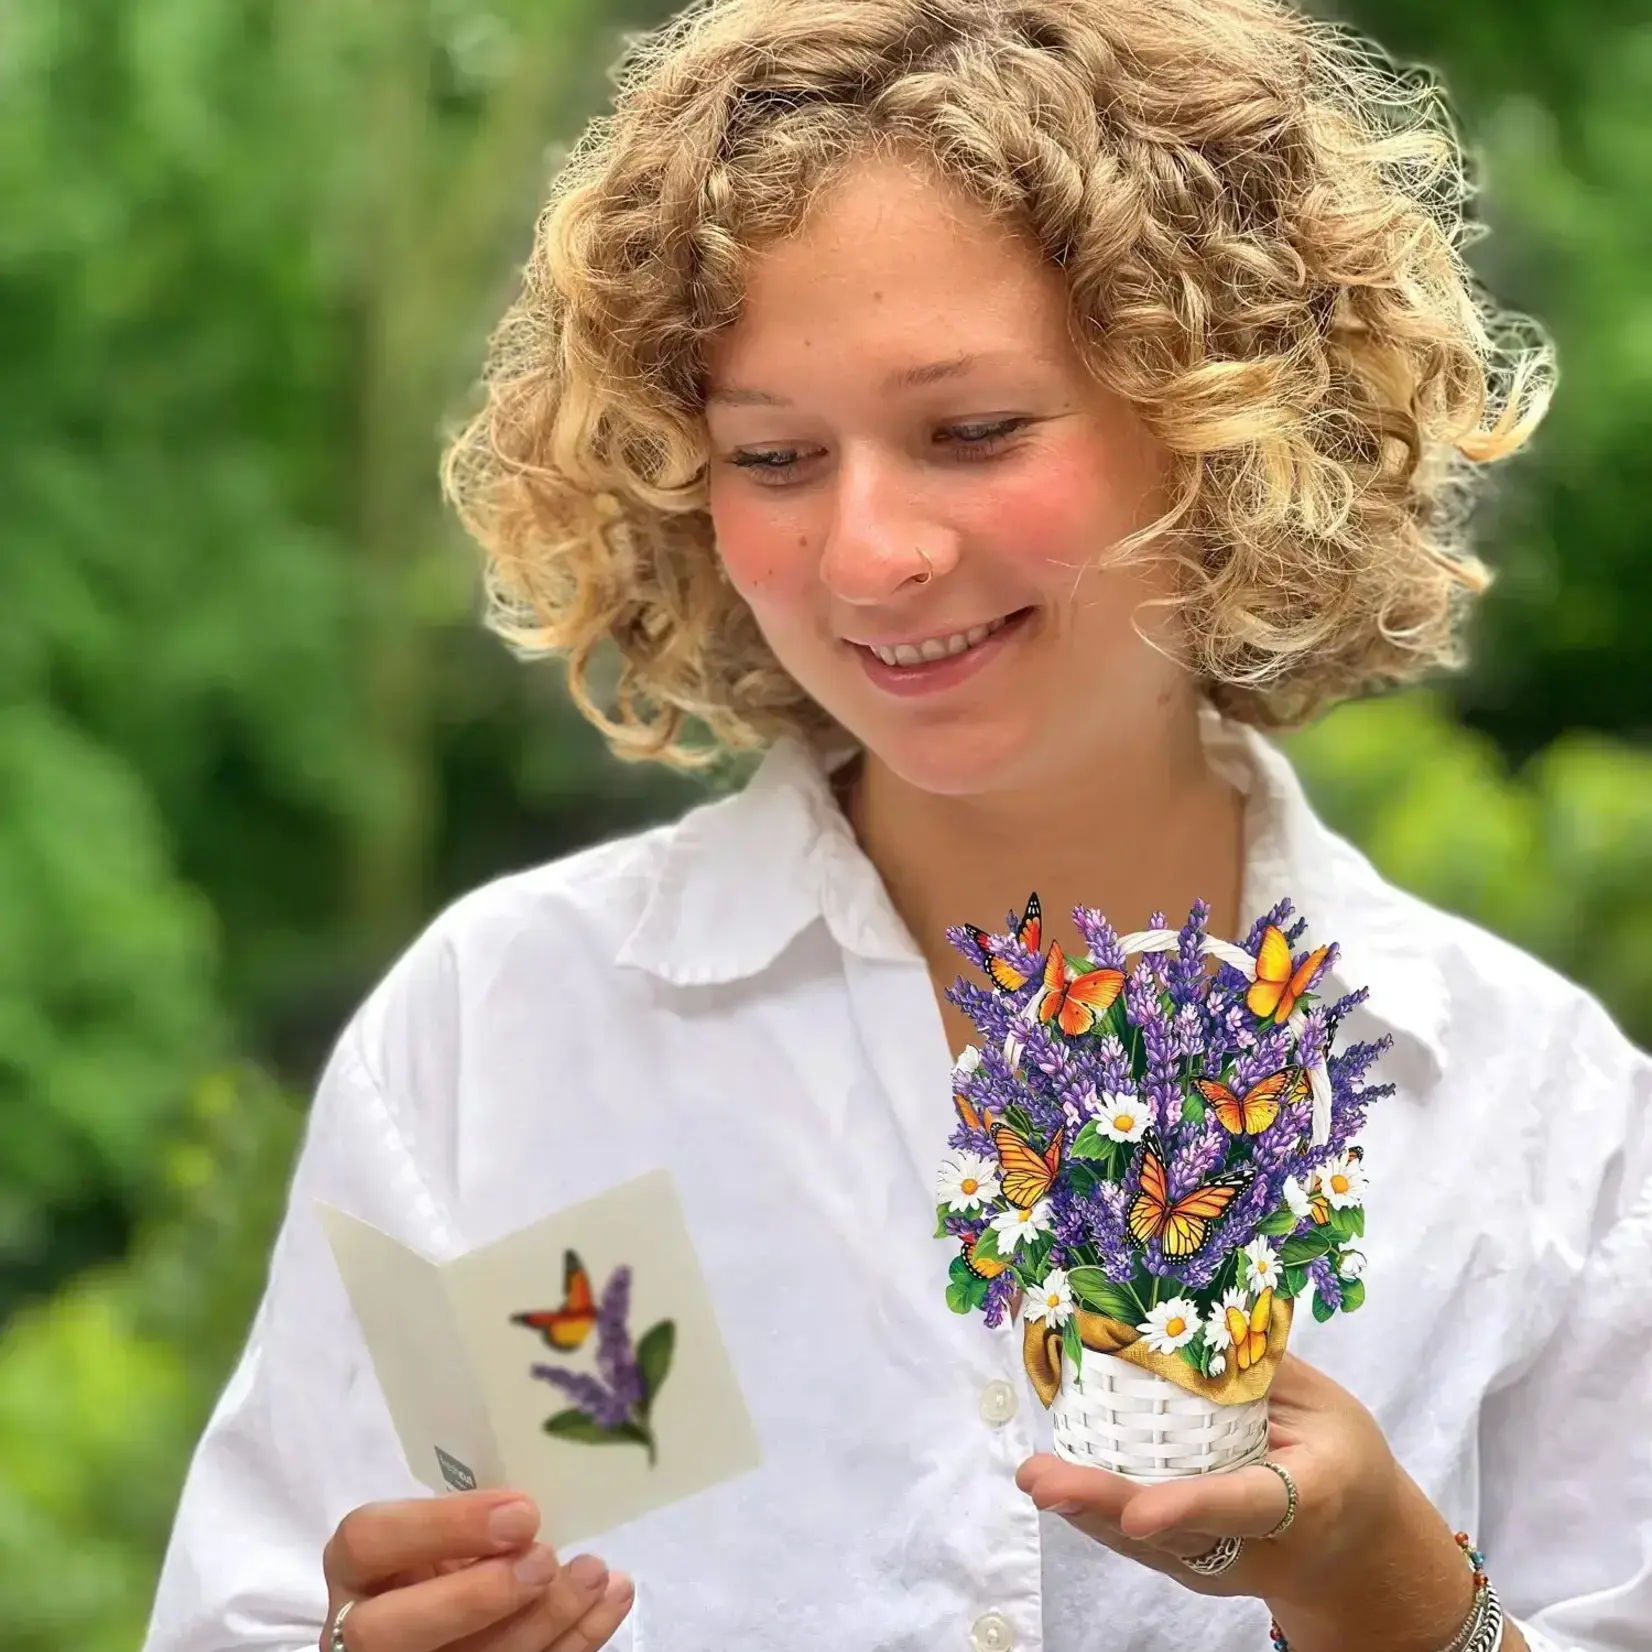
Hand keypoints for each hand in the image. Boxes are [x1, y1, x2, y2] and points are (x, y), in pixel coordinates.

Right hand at [321, 1489, 632, 1651]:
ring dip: (545, 1621)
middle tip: (547, 1559)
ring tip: (597, 1575)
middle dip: (479, 1595)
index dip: (442, 1526)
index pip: (368, 1541)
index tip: (522, 1511)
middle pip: (394, 1629)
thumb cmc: (453, 1549)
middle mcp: (367, 1626)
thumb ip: (471, 1521)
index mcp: (360, 1567)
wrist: (449, 1613)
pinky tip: (612, 1599)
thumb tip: (532, 1504)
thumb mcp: (446, 1527)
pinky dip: (575, 1640)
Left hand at [1016, 1355, 1478, 1651]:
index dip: (1190, 1506)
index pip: (1242, 1503)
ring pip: (1150, 1545)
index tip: (1139, 1513)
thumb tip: (1190, 1315)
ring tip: (1035, 1478)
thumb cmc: (1341, 1457)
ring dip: (1088, 1511)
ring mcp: (1221, 1564)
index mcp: (1305, 1499)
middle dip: (1107, 1509)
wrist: (1355, 1548)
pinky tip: (1055, 1483)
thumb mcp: (1325, 1406)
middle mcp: (1257, 1546)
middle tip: (1045, 1482)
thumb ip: (1261, 1371)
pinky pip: (1141, 1542)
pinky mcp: (1194, 1565)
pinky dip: (1097, 1513)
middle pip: (1178, 1533)